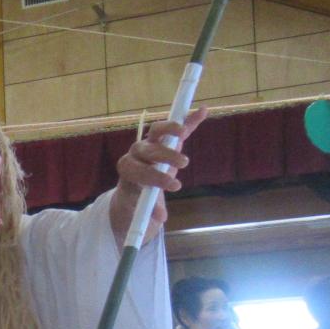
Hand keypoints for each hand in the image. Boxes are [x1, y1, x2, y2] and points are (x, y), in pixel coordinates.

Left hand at [110, 109, 205, 243]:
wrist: (135, 190)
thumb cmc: (137, 200)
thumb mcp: (140, 209)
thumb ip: (149, 212)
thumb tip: (161, 217)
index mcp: (128, 171)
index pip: (136, 170)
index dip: (154, 176)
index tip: (173, 185)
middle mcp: (136, 154)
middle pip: (148, 149)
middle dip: (165, 155)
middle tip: (183, 165)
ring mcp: (150, 145)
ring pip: (157, 132)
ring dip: (171, 130)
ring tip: (183, 133)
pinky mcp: (165, 141)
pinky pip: (176, 129)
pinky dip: (189, 121)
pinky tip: (201, 111)